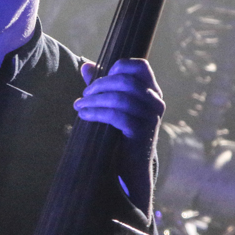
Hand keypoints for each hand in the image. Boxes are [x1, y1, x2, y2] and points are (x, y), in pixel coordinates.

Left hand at [75, 58, 164, 212]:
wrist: (131, 168)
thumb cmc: (120, 133)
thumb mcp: (113, 106)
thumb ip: (102, 86)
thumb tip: (86, 66)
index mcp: (151, 92)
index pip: (140, 66)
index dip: (119, 67)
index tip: (101, 78)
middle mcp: (155, 102)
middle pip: (125, 81)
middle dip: (99, 85)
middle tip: (83, 95)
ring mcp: (150, 118)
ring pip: (120, 98)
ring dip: (94, 100)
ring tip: (79, 106)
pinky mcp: (141, 133)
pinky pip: (117, 116)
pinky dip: (96, 113)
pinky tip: (84, 116)